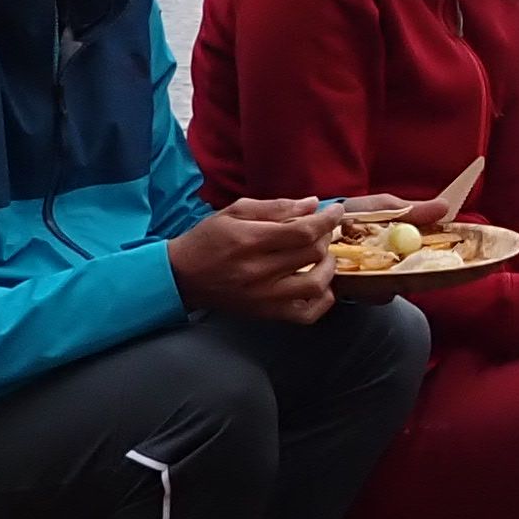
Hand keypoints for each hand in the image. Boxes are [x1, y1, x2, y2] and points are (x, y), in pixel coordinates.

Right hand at [169, 197, 339, 323]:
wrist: (182, 276)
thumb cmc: (208, 240)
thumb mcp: (235, 212)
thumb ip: (275, 207)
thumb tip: (312, 204)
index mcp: (250, 240)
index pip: (303, 231)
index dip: (327, 219)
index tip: (336, 211)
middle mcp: (259, 271)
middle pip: (312, 254)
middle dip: (326, 237)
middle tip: (323, 230)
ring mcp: (265, 296)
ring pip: (316, 285)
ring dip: (328, 267)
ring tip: (323, 256)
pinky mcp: (267, 314)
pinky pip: (307, 314)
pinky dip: (322, 300)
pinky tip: (321, 285)